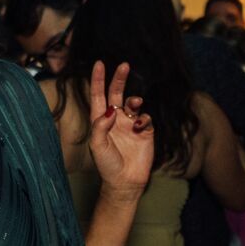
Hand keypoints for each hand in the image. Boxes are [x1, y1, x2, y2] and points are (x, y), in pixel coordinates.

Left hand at [87, 61, 153, 197]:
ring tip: (135, 103)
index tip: (99, 64)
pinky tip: (139, 128)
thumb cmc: (107, 165)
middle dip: (119, 79)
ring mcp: (130, 125)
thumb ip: (100, 126)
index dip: (98, 80)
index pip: (98, 95)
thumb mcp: (98, 145)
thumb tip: (110, 109)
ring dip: (134, 100)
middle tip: (124, 65)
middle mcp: (115, 119)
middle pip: (117, 94)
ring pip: (133, 104)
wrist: (125, 181)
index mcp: (100, 120)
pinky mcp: (145, 132)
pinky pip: (146, 118)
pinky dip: (143, 119)